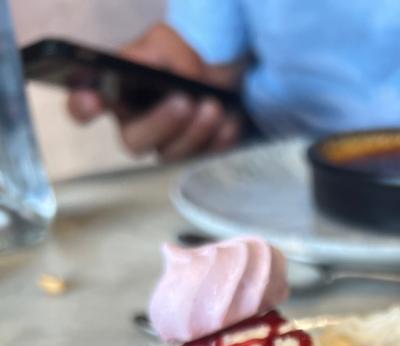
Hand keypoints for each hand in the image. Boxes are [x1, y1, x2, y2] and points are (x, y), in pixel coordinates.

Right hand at [67, 24, 241, 159]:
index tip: (94, 100)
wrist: (223, 76)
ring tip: (214, 106)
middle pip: (134, 142)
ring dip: (196, 132)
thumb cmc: (182, 59)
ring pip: (172, 156)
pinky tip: (230, 123)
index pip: (83, 107)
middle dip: (160, 123)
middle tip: (184, 101)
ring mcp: (164, 148)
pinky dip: (219, 142)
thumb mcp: (166, 43)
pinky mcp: (193, 160)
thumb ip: (151, 53)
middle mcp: (135, 126)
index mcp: (114, 95)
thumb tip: (142, 69)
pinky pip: (203, 162)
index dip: (83, 107)